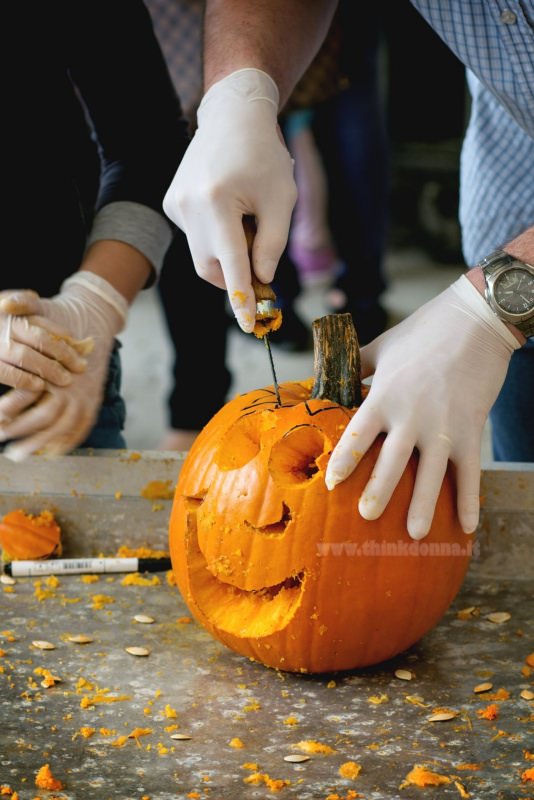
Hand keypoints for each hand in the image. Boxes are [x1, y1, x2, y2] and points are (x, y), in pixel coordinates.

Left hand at [0, 272, 127, 460]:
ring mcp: (85, 397)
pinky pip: (80, 430)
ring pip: (62, 429)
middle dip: (21, 431)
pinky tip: (46, 453)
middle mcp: (73, 386)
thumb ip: (22, 303)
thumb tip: (5, 303)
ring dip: (38, 444)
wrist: (95, 321)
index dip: (11, 408)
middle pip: (46, 416)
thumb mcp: (41, 309)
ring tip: (16, 455)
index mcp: (57, 367)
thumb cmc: (61, 319)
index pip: (31, 392)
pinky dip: (64, 444)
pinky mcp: (92, 403)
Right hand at [163, 69, 296, 332]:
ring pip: (203, 256)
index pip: (233, 266)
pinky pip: (195, 237)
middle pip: (213, 268)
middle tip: (261, 262)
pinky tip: (226, 205)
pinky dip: (215, 236)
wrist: (232, 116)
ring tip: (245, 221)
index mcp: (218, 204)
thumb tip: (260, 280)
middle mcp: (189, 207)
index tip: (249, 326)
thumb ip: (272, 246)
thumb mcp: (281, 201)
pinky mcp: (171, 203)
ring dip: (227, 253)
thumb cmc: (264, 156)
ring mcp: (175, 206)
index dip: (242, 301)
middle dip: (237, 275)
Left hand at [325, 275, 520, 539]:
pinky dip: (470, 500)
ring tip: (415, 534)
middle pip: (391, 462)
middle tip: (366, 517)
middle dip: (379, 492)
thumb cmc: (424, 331)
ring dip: (424, 507)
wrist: (476, 321)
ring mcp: (443, 426)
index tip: (332, 484)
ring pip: (431, 475)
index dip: (344, 461)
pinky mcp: (471, 430)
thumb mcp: (383, 346)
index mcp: (384, 395)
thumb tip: (331, 377)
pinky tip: (469, 527)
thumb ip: (357, 365)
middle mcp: (411, 416)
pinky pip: (470, 472)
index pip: (358, 435)